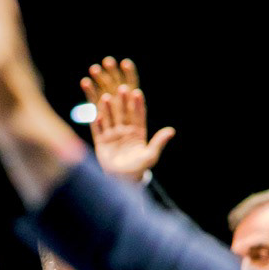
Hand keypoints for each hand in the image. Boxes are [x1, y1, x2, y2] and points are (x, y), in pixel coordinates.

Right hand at [82, 56, 174, 181]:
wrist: (122, 181)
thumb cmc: (138, 169)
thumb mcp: (150, 156)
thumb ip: (159, 143)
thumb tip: (171, 131)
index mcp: (138, 133)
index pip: (138, 116)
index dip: (138, 105)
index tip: (138, 93)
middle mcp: (124, 131)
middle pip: (123, 113)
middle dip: (123, 101)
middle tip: (123, 88)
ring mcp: (112, 136)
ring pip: (110, 119)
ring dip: (109, 109)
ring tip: (107, 97)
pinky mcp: (101, 142)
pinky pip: (98, 130)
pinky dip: (98, 123)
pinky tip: (97, 115)